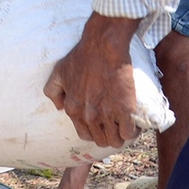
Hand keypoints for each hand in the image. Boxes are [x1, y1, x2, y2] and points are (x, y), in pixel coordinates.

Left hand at [44, 14, 141, 148]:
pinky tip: (135, 124)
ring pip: (114, 141)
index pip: (84, 134)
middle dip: (108, 135)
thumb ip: (53, 91)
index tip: (102, 125)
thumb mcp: (59, 72)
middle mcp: (88, 116)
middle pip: (100, 140)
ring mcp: (106, 115)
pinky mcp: (124, 111)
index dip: (94, 131)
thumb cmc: (81, 57)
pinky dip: (133, 132)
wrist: (103, 47)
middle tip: (116, 125)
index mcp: (72, 109)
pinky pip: (128, 133)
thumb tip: (59, 108)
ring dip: (120, 136)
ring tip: (126, 126)